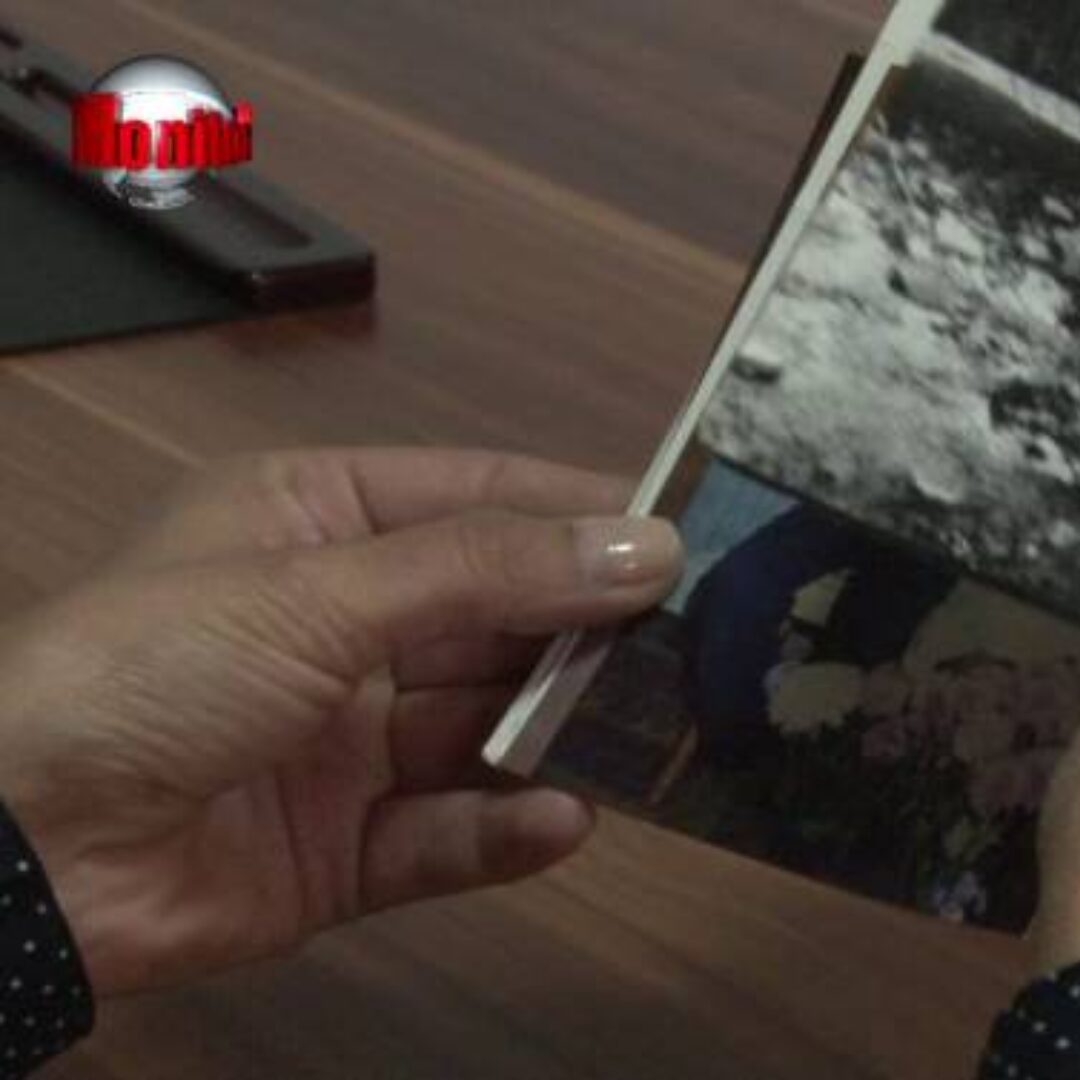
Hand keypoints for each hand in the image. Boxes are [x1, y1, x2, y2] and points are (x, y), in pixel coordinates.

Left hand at [0, 450, 679, 995]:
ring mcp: (339, 740)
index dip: (579, 507)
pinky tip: (558, 820)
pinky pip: (446, 833)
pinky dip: (504, 830)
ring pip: (482, 727)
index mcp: (313, 523)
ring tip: (646, 734)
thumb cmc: (137, 676)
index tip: (688, 526)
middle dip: (582, 629)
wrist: (14, 856)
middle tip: (693, 639)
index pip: (477, 498)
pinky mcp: (341, 848)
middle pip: (494, 615)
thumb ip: (486, 571)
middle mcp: (336, 623)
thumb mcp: (318, 592)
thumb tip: (642, 544)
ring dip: (554, 733)